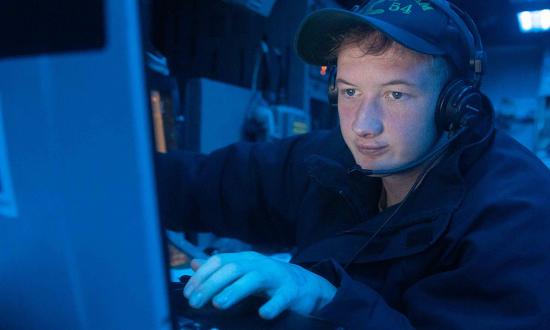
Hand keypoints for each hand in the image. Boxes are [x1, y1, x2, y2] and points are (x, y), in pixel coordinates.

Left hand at [183, 251, 336, 318]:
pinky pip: (281, 298)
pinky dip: (272, 306)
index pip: (219, 261)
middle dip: (211, 285)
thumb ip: (220, 270)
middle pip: (232, 269)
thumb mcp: (244, 272)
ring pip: (253, 279)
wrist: (306, 285)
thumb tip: (194, 265)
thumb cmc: (269, 281)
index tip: (188, 293)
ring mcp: (276, 276)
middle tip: (196, 302)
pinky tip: (263, 314)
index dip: (202, 275)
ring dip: (235, 291)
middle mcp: (259, 264)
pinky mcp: (291, 292)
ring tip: (219, 303)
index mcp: (246, 259)